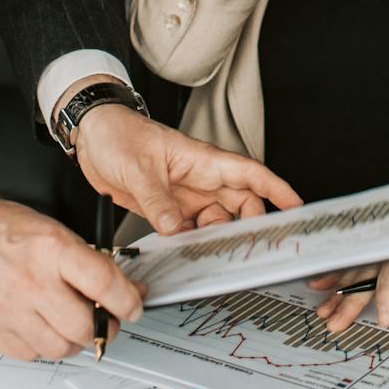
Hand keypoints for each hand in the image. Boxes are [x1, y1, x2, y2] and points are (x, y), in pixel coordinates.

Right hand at [0, 167, 141, 359]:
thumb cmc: (3, 229)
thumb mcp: (55, 231)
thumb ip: (91, 262)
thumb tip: (128, 289)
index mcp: (51, 250)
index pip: (105, 285)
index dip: (129, 301)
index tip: (133, 306)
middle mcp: (30, 283)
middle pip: (84, 327)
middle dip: (104, 327)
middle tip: (106, 321)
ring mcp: (7, 311)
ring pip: (60, 349)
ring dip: (75, 341)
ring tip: (73, 325)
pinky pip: (31, 355)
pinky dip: (43, 346)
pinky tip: (42, 327)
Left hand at [73, 101, 302, 233]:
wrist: (92, 136)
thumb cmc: (119, 135)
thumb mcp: (138, 168)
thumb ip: (158, 201)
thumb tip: (176, 229)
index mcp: (202, 159)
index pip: (249, 173)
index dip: (276, 189)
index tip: (296, 206)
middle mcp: (199, 177)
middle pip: (240, 203)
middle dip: (248, 224)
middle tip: (248, 247)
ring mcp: (185, 193)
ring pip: (216, 220)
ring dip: (214, 238)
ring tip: (208, 253)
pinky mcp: (168, 207)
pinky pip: (190, 228)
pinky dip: (190, 241)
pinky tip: (184, 250)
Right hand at [310, 160, 388, 333]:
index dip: (387, 293)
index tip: (384, 318)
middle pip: (375, 264)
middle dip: (350, 293)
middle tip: (330, 320)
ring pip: (372, 261)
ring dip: (346, 283)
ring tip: (323, 306)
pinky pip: (380, 257)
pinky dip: (358, 271)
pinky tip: (339, 282)